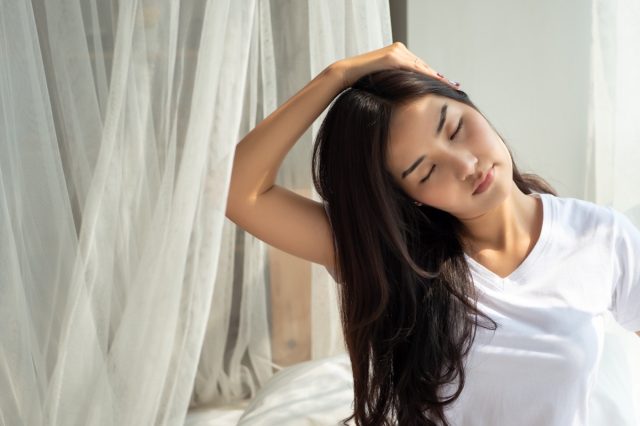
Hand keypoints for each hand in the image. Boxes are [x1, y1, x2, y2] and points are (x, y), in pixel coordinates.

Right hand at [331, 42, 459, 89]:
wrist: (344, 75)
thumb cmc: (360, 82)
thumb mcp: (383, 82)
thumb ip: (396, 83)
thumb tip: (409, 96)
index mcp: (397, 54)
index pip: (420, 67)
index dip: (435, 77)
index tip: (449, 85)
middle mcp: (399, 49)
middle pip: (424, 66)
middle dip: (440, 78)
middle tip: (456, 87)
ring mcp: (396, 51)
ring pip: (421, 67)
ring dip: (436, 78)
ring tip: (451, 87)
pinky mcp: (391, 56)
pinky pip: (412, 68)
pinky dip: (424, 76)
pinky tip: (436, 83)